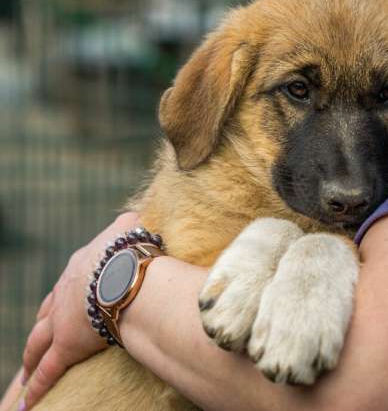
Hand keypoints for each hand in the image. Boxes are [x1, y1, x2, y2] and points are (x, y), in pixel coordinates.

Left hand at [20, 212, 139, 409]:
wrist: (125, 271)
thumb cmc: (132, 247)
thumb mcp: (132, 226)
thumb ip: (133, 223)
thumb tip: (138, 218)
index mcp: (81, 266)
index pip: (68, 285)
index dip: (65, 296)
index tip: (66, 303)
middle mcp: (64, 292)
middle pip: (46, 313)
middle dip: (42, 325)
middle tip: (38, 338)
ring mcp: (62, 319)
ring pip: (39, 341)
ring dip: (31, 355)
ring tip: (26, 368)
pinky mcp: (67, 345)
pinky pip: (49, 370)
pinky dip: (38, 387)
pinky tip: (27, 403)